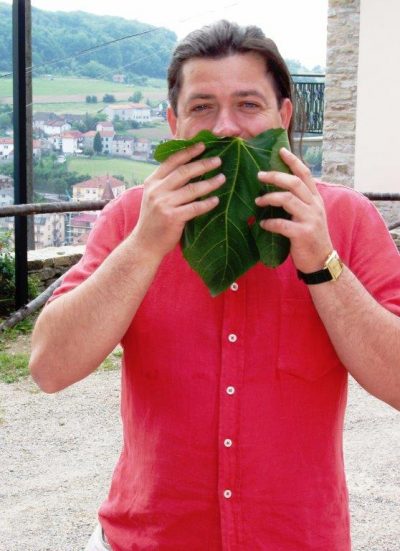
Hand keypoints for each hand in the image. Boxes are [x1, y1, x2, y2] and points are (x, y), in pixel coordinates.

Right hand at [132, 141, 224, 258]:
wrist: (144, 243)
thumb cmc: (154, 220)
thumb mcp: (154, 197)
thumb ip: (166, 184)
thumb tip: (189, 169)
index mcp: (152, 182)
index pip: (171, 162)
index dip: (188, 152)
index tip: (202, 146)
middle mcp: (156, 190)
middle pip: (184, 172)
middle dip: (203, 164)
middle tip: (218, 160)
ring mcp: (164, 204)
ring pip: (192, 189)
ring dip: (209, 183)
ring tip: (222, 178)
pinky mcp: (172, 217)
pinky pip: (195, 207)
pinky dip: (207, 203)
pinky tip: (216, 200)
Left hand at [255, 147, 332, 271]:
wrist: (321, 261)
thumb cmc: (310, 237)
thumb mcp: (309, 215)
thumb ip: (298, 202)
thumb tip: (277, 189)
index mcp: (315, 199)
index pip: (305, 174)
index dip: (293, 161)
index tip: (281, 150)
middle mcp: (315, 206)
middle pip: (295, 183)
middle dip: (275, 176)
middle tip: (259, 175)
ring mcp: (310, 219)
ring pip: (288, 199)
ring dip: (269, 198)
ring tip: (258, 200)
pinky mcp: (303, 234)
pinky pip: (282, 224)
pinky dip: (269, 223)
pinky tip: (262, 224)